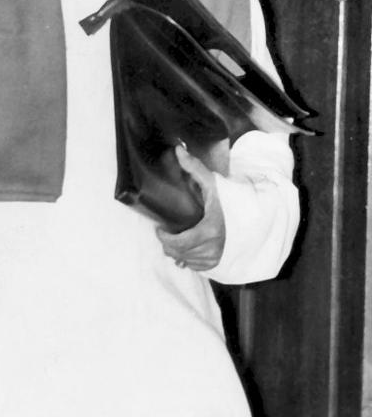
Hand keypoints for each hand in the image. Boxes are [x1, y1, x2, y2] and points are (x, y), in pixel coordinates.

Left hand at [156, 145, 226, 271]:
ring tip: (176, 238)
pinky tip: (187, 248)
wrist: (256, 216)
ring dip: (177, 252)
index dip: (164, 239)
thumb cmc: (233, 200)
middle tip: (167, 233)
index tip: (160, 229)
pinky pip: (195, 267)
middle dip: (168, 244)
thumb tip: (178, 150)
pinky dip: (188, 259)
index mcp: (209, 231)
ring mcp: (216, 258)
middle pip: (178, 253)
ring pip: (185, 261)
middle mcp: (212, 248)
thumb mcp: (215, 184)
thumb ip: (195, 168)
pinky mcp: (219, 263)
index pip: (178, 243)